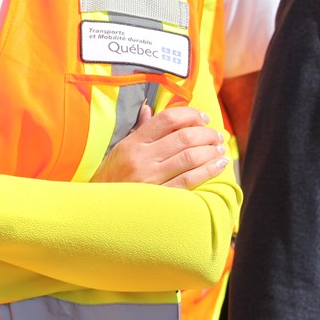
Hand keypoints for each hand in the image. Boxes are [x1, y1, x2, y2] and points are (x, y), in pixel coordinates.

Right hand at [91, 104, 227, 188]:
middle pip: (183, 137)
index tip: (204, 117)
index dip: (190, 115)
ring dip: (211, 151)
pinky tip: (219, 165)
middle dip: (207, 134)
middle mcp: (142, 158)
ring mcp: (151, 179)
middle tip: (217, 135)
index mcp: (133, 143)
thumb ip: (139, 129)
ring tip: (220, 149)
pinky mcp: (160, 197)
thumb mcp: (120, 149)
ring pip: (190, 157)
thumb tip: (149, 109)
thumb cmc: (111, 177)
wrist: (99, 210)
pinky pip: (190, 180)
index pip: (167, 119)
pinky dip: (208, 170)